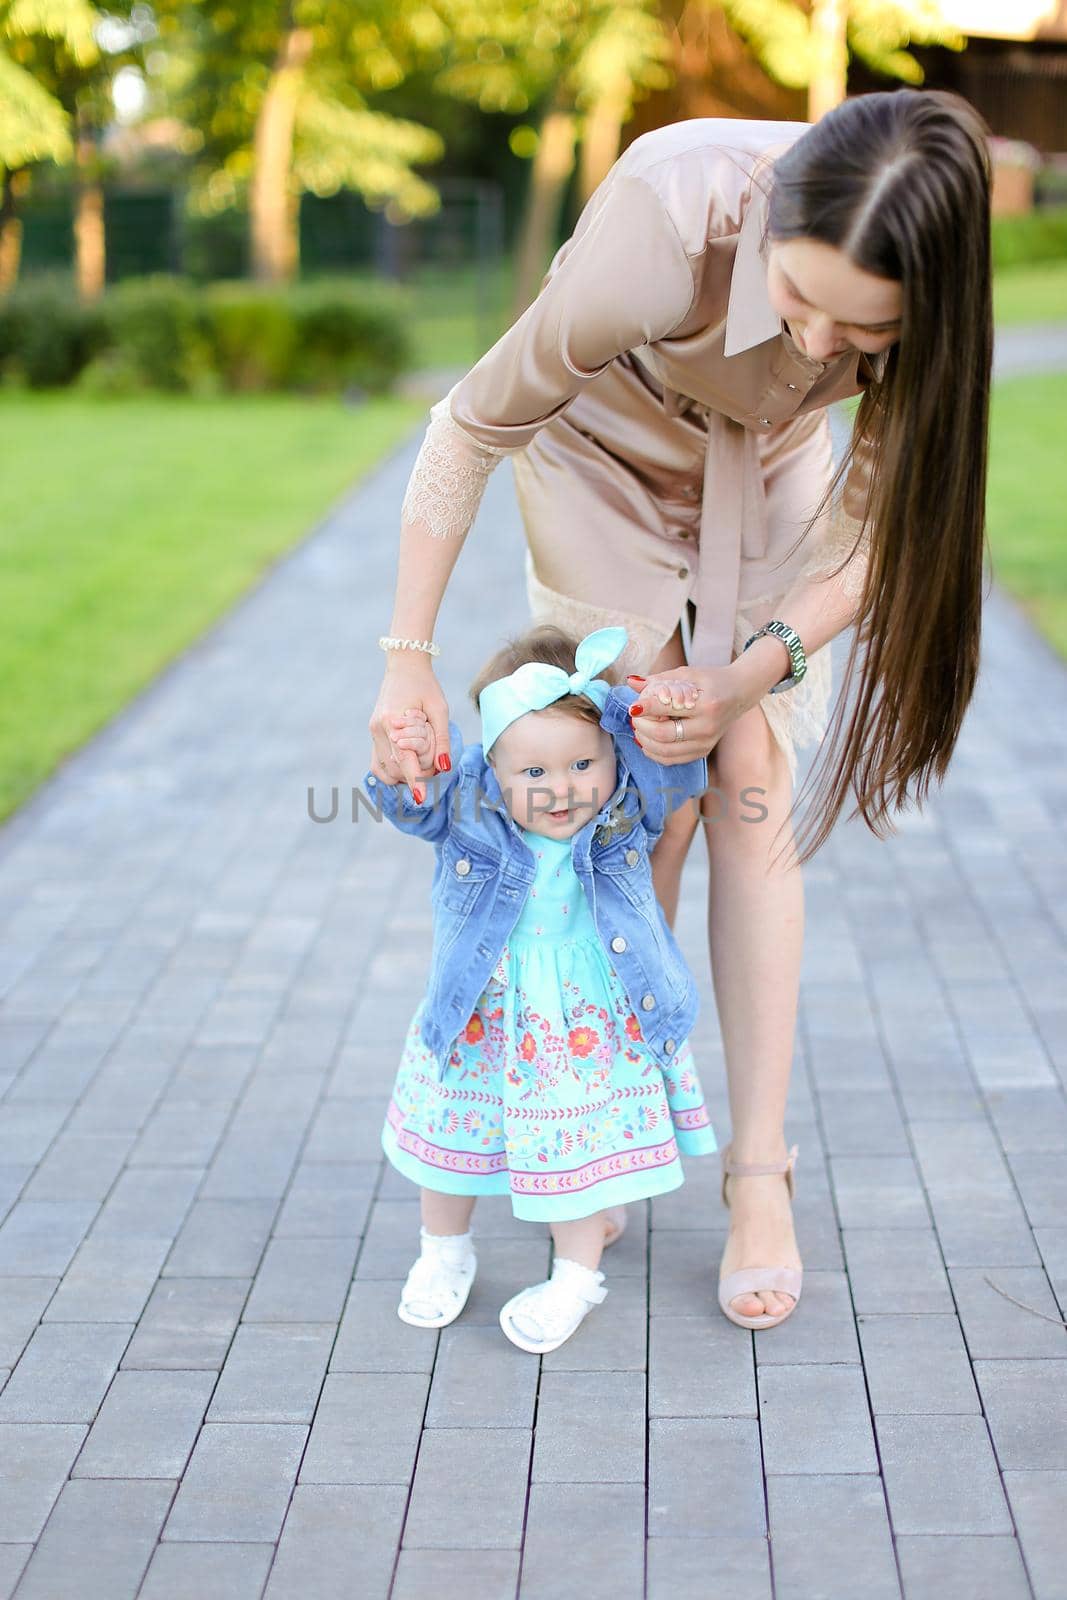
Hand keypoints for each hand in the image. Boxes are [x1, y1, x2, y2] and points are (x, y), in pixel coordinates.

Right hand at [369, 655, 450, 801]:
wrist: (404, 666)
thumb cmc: (425, 685)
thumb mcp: (440, 709)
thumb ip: (441, 739)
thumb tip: (444, 767)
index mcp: (393, 721)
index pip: (403, 759)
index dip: (413, 780)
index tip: (420, 798)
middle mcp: (378, 729)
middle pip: (392, 769)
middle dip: (411, 777)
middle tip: (433, 772)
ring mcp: (373, 731)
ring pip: (382, 769)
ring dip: (400, 777)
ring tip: (419, 769)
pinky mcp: (374, 732)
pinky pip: (377, 761)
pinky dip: (391, 770)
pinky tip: (406, 766)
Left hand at [625, 666, 747, 764]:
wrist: (739, 694)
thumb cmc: (711, 681)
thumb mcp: (687, 674)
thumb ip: (658, 680)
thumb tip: (631, 683)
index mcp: (706, 704)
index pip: (668, 708)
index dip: (645, 708)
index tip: (633, 707)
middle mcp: (707, 727)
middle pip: (663, 734)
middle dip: (642, 726)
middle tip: (635, 717)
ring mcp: (706, 743)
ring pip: (665, 751)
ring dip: (645, 741)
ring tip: (639, 728)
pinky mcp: (703, 752)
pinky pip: (672, 759)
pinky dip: (654, 752)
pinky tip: (647, 741)